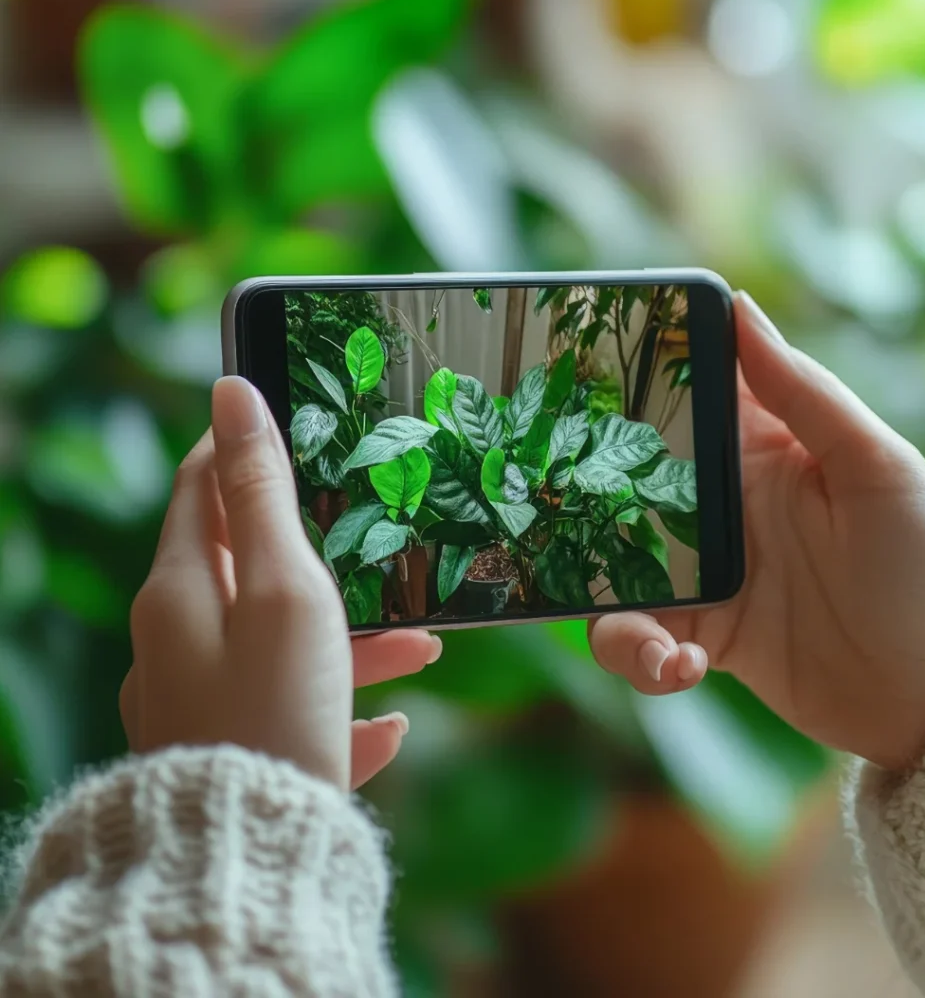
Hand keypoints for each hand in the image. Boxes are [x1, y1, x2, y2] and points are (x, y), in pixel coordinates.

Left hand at [121, 376, 440, 789]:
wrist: (252, 852)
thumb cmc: (275, 703)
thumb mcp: (283, 586)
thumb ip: (262, 493)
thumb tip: (231, 394)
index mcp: (180, 591)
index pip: (201, 489)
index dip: (240, 449)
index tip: (288, 425)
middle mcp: (178, 643)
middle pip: (252, 571)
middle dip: (326, 559)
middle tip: (377, 546)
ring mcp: (202, 700)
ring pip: (285, 645)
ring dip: (354, 642)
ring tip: (424, 648)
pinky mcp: (232, 748)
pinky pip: (291, 711)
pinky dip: (338, 708)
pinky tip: (387, 731)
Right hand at [590, 293, 924, 769]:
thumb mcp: (877, 466)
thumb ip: (804, 392)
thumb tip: (740, 307)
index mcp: (762, 454)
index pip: (681, 405)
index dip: (628, 387)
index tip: (576, 380)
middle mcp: (721, 510)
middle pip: (623, 490)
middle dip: (582, 501)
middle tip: (553, 512)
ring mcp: (706, 575)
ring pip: (614, 571)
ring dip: (608, 603)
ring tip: (651, 638)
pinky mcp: (704, 637)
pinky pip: (642, 640)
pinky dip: (643, 659)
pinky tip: (682, 668)